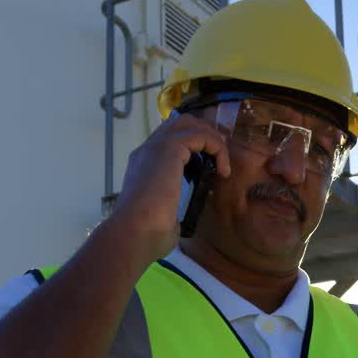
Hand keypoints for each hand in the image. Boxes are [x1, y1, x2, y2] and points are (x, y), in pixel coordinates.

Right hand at [111, 112, 232, 262]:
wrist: (134, 233)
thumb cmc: (146, 234)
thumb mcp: (164, 218)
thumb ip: (172, 209)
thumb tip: (177, 219)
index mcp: (144, 165)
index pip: (170, 140)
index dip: (195, 145)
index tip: (213, 163)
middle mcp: (148, 151)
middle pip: (180, 123)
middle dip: (206, 133)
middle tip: (222, 155)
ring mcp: (156, 147)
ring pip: (191, 124)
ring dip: (212, 139)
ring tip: (223, 163)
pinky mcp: (168, 148)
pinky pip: (201, 135)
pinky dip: (217, 148)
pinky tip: (223, 171)